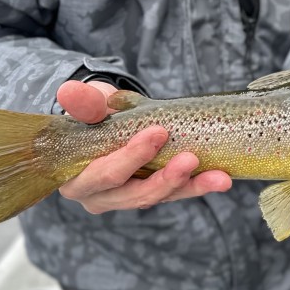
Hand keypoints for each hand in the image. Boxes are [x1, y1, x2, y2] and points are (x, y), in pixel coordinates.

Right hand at [55, 79, 231, 214]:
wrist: (105, 121)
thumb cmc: (92, 114)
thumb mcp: (87, 104)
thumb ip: (83, 102)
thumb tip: (68, 91)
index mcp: (77, 180)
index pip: (105, 173)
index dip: (131, 157)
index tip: (158, 133)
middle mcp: (100, 197)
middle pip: (135, 194)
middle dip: (166, 178)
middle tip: (191, 159)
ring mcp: (127, 199)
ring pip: (160, 197)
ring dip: (191, 187)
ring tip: (220, 178)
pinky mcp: (150, 195)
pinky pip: (175, 193)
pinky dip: (198, 186)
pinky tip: (221, 180)